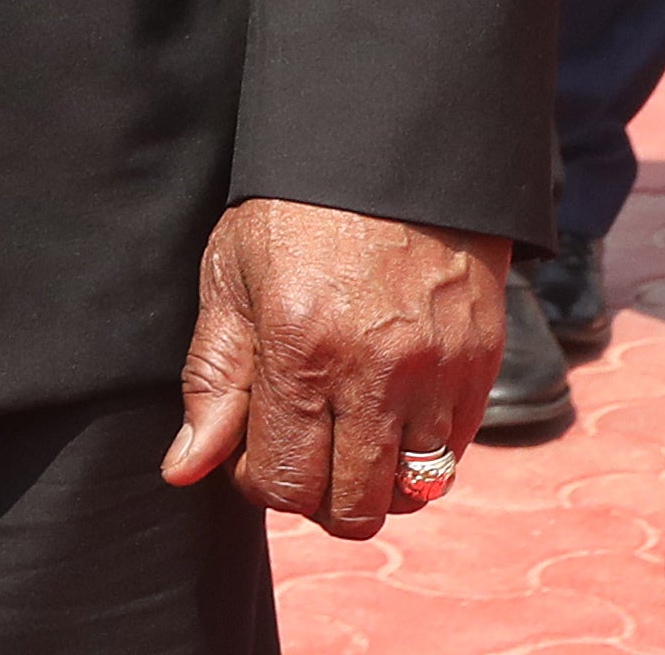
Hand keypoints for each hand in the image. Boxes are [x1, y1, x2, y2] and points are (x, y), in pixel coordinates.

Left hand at [164, 199, 501, 535]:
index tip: (250, 450)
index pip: (284, 483)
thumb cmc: (296, 212)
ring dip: (371, 485)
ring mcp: (437, 377)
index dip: (258, 483)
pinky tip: (384, 413)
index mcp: (301, 351)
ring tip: (343, 436)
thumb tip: (185, 468)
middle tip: (297, 450)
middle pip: (353, 510)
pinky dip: (416, 456)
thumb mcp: (230, 278)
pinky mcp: (479, 370)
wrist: (391, 154)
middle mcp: (375, 375)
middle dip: (315, 499)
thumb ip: (212, 380)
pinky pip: (452, 456)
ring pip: (410, 494)